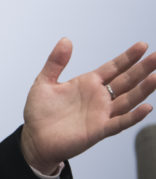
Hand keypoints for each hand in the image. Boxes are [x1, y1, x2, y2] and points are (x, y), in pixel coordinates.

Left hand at [21, 38, 155, 173]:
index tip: (143, 45)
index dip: (128, 57)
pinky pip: (119, 122)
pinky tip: (146, 107)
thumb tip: (66, 40)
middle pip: (126, 81)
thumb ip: (56, 61)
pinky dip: (133, 116)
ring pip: (128, 100)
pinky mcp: (98, 130)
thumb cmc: (40, 111)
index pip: (113, 68)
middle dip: (142, 69)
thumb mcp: (44, 81)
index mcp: (88, 83)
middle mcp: (99, 97)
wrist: (35, 138)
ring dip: (143, 90)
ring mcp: (101, 114)